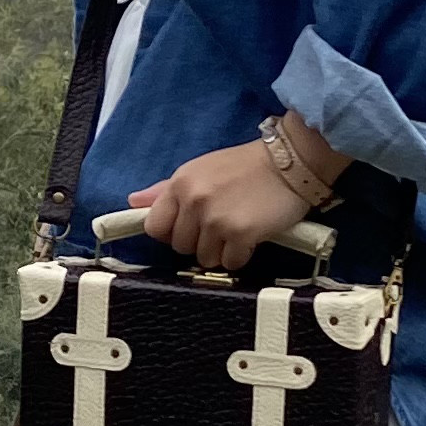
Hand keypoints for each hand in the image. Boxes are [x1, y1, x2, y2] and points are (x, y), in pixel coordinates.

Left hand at [131, 141, 320, 269]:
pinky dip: (241, 255)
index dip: (171, 232)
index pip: (154, 226)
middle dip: (198, 242)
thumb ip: (166, 190)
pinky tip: (252, 236)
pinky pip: (230, 263)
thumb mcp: (201, 169)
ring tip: (238, 228)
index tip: (190, 227)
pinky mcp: (241, 235)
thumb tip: (134, 202)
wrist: (291, 161)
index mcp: (181, 183)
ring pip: (205, 259)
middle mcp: (194, 201)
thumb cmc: (246, 166)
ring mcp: (216, 220)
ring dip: (221, 251)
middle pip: (180, 247)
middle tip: (221, 224)